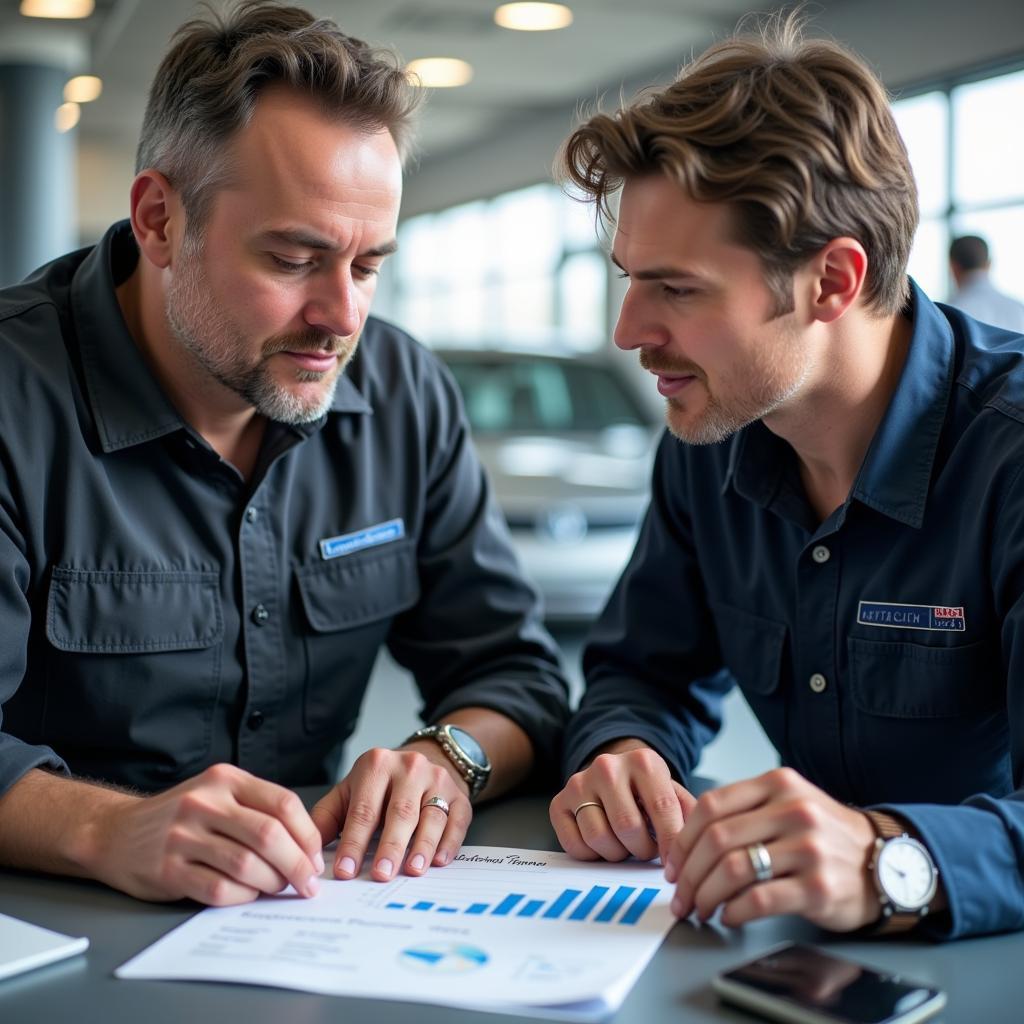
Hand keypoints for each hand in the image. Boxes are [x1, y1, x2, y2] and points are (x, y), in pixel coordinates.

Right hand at [87, 763, 324, 904]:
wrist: (115, 832)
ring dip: (272, 882)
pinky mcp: (167, 870)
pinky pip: (219, 889)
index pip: (282, 803)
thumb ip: (257, 809)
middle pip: (269, 835)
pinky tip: (247, 894)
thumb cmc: (180, 816)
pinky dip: (242, 896)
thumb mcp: (217, 794)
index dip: (307, 834)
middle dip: (297, 864)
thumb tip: (306, 845)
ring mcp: (183, 836)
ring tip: (278, 888)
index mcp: (225, 780)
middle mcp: (204, 803)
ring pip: (247, 864)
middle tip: (308, 883)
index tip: (316, 857)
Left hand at [311, 745, 470, 881]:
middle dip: (389, 846)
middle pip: (399, 812)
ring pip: (431, 816)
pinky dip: (449, 842)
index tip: (345, 871)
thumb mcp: (350, 792)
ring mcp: (438, 779)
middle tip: (381, 875)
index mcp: (376, 765)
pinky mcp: (460, 795)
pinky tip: (439, 860)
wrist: (424, 761)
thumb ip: (327, 818)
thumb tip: (307, 852)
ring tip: (412, 870)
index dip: (354, 842)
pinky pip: (457, 820)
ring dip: (422, 846)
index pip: (363, 809)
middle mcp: (409, 768)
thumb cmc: (380, 786)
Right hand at [550, 740, 694, 862]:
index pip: (662, 808)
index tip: (675, 865)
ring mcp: (579, 782)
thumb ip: (689, 815)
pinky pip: (574, 845)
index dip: (671, 844)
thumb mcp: (672, 793)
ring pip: (599, 838)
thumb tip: (696, 845)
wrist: (611, 774)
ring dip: (617, 853)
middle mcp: (608, 766)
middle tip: (646, 849)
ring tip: (625, 844)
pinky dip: (591, 855)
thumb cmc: (646, 792)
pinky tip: (603, 843)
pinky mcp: (558, 802)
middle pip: (628, 827)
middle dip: (642, 850)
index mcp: (643, 761)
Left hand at [663, 767, 878, 930]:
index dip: (683, 839)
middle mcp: (793, 810)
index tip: (672, 863)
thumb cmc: (825, 836)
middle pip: (717, 839)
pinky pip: (759, 899)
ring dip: (706, 895)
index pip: (711, 806)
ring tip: (701, 908)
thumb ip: (744, 811)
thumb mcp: (788, 803)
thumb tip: (687, 843)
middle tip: (680, 895)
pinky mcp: (818, 887)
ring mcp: (808, 848)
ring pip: (733, 869)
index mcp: (778, 784)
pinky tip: (729, 916)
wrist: (886, 863)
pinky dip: (734, 911)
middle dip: (689, 873)